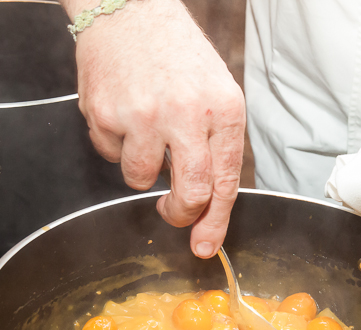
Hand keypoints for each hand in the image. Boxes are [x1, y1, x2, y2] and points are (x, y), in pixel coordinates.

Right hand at [63, 0, 244, 256]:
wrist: (131, 11)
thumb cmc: (178, 56)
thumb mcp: (218, 93)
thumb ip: (218, 146)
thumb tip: (210, 203)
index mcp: (224, 110)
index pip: (225, 182)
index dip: (215, 221)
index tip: (206, 244)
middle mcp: (186, 114)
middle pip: (191, 193)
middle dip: (181, 214)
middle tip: (171, 212)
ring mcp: (143, 115)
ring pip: (141, 179)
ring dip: (143, 168)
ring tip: (146, 130)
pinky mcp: (105, 113)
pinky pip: (111, 154)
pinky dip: (117, 144)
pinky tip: (125, 113)